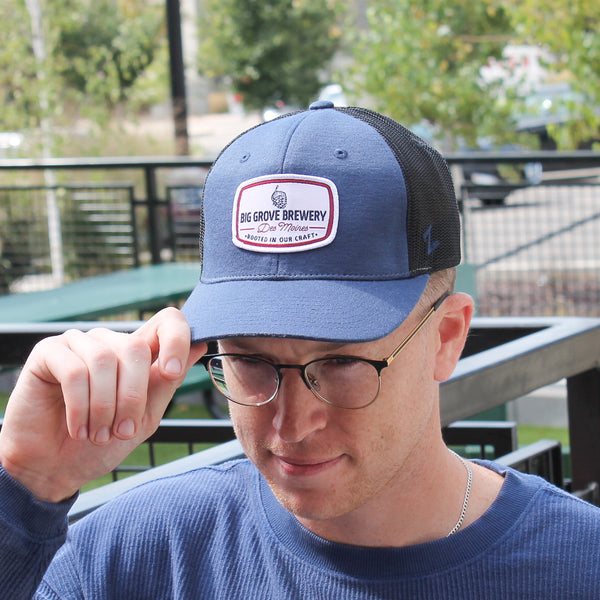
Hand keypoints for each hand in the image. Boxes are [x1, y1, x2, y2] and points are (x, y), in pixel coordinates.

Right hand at [0, 308, 206, 502]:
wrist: (55, 469)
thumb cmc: (102, 443)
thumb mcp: (144, 417)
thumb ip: (166, 382)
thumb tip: (200, 345)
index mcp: (137, 355)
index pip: (167, 321)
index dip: (177, 339)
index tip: (173, 372)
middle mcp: (110, 342)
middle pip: (136, 347)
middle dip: (133, 396)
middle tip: (122, 431)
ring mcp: (78, 344)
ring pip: (104, 360)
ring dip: (104, 407)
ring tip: (98, 434)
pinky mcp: (48, 352)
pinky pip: (74, 371)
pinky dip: (80, 406)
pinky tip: (77, 427)